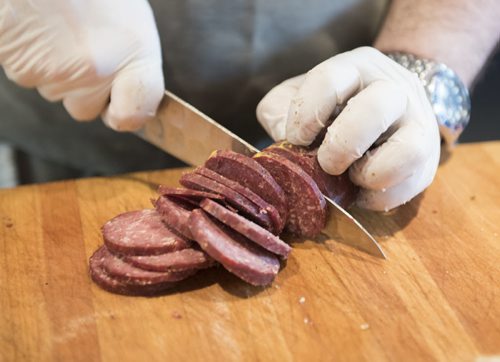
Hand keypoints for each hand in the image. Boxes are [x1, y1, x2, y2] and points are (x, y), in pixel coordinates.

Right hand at [0, 0, 163, 130]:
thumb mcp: (130, 18)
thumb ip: (132, 62)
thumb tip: (130, 91)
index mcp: (134, 55)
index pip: (136, 114)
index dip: (128, 115)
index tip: (124, 111)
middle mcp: (99, 72)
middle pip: (87, 109)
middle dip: (83, 90)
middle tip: (81, 48)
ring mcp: (58, 74)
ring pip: (57, 92)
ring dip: (57, 70)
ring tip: (59, 28)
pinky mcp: (22, 69)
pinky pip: (30, 76)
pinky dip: (33, 59)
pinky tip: (39, 29)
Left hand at [256, 47, 440, 210]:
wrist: (388, 103)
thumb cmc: (335, 103)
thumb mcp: (301, 95)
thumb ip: (280, 111)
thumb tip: (280, 142)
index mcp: (355, 68)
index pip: (330, 80)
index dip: (307, 114)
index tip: (296, 139)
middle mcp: (393, 88)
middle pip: (376, 107)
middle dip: (344, 143)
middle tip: (327, 163)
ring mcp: (418, 123)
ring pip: (409, 150)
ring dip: (372, 173)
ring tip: (351, 178)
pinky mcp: (428, 158)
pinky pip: (411, 184)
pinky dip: (381, 197)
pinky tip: (361, 192)